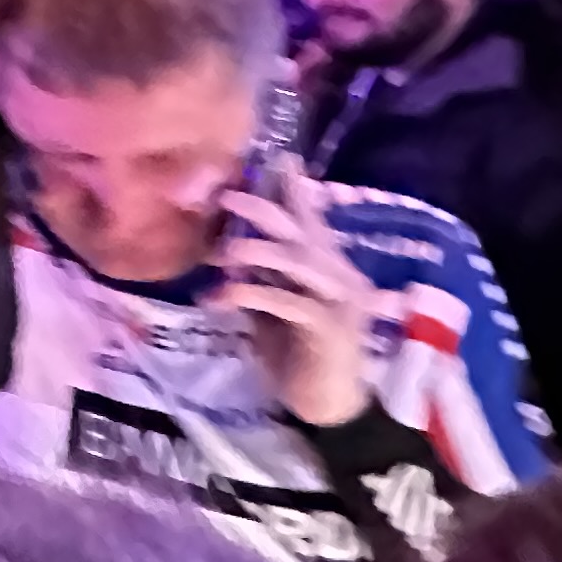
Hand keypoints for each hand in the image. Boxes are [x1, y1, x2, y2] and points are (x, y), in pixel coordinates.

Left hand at [216, 162, 377, 427]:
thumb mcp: (271, 310)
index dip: (296, 189)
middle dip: (267, 209)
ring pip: (301, 262)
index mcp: (328, 268)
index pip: (313, 220)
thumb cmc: (298, 356)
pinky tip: (220, 296)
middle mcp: (341, 277)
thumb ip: (260, 278)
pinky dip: (252, 294)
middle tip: (228, 195)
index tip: (281, 156)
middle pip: (304, 233)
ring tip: (222, 251)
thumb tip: (229, 248)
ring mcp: (341, 302)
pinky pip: (289, 302)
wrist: (328, 405)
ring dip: (259, 251)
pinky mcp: (330, 329)